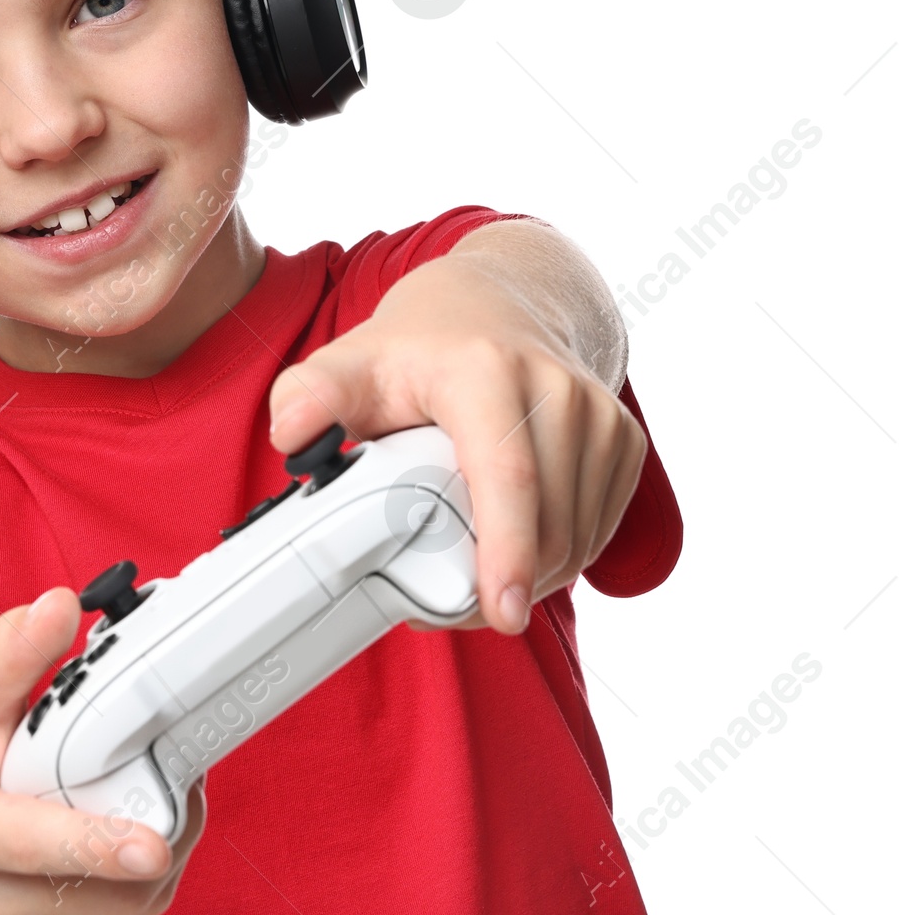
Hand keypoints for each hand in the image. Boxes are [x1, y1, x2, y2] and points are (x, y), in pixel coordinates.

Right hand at [0, 587, 207, 914]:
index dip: (99, 847)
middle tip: (185, 781)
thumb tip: (60, 606)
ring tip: (170, 800)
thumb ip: (13, 650)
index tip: (154, 844)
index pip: (36, 848)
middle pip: (96, 891)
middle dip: (157, 841)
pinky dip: (140, 889)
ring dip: (161, 866)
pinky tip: (142, 837)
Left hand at [265, 247, 645, 634]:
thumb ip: (310, 396)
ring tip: (472, 576)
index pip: (507, 475)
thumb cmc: (419, 346)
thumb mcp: (352, 361)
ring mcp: (599, 413)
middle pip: (546, 523)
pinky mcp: (623, 440)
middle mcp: (554, 388)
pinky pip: (598, 530)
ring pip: (577, 538)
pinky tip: (516, 547)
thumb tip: (290, 434)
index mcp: (486, 372)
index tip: (497, 611)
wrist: (495, 303)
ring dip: (530, 580)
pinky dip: (560, 558)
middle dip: (501, 587)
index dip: (505, 550)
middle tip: (446, 610)